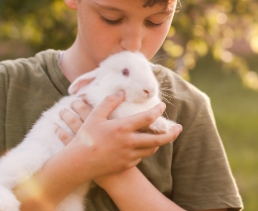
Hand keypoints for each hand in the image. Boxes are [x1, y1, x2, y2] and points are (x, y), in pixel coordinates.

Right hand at [55, 91, 181, 181]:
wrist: (78, 163)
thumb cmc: (86, 137)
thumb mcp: (95, 116)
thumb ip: (109, 102)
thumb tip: (122, 92)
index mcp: (122, 128)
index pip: (147, 118)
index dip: (157, 111)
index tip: (163, 106)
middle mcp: (129, 143)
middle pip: (157, 139)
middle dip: (171, 133)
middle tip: (179, 128)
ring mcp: (128, 156)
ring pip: (151, 150)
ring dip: (159, 143)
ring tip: (163, 136)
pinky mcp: (125, 165)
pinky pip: (140, 158)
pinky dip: (145, 150)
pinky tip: (142, 146)